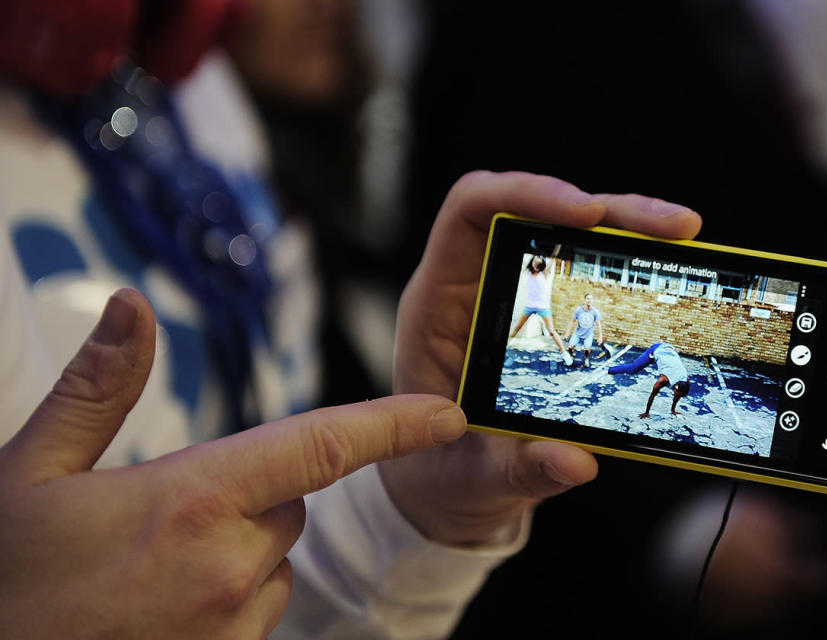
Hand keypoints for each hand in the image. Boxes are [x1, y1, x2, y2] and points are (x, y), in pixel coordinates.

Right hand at [0, 289, 464, 638]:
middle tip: (166, 511)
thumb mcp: (30, 474)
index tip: (447, 414)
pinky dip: (230, 594)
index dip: (395, 425)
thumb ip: (97, 388)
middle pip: (291, 502)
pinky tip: (164, 602)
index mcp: (193, 501)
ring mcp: (233, 627)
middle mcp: (230, 566)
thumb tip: (130, 306)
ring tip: (152, 566)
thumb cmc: (7, 583)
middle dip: (254, 490)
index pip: (323, 446)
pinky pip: (257, 611)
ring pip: (275, 561)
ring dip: (240, 547)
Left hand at [382, 170, 700, 545]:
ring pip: (568, 234)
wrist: (445, 483)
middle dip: (609, 210)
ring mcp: (510, 297)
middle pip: (537, 211)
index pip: (472, 210)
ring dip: (628, 230)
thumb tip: (575, 460)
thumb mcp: (475, 478)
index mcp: (439, 305)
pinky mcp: (542, 315)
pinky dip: (626, 263)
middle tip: (677, 228)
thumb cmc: (443, 471)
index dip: (526, 194)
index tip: (587, 214)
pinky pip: (584, 269)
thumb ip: (517, 469)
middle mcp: (476, 286)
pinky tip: (664, 270)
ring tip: (684, 237)